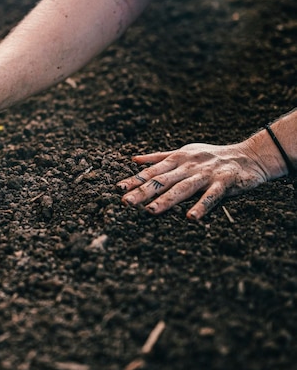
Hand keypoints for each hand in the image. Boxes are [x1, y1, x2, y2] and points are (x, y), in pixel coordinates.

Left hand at [116, 142, 269, 219]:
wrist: (249, 156)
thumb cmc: (211, 155)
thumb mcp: (183, 152)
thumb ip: (158, 157)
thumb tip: (134, 159)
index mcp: (177, 159)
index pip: (152, 171)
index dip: (135, 180)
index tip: (119, 189)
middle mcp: (188, 166)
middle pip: (162, 180)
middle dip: (143, 192)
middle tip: (126, 203)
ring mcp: (206, 175)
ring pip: (182, 188)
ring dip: (166, 200)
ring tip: (150, 211)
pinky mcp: (224, 183)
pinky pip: (211, 197)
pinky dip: (201, 206)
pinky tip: (191, 218)